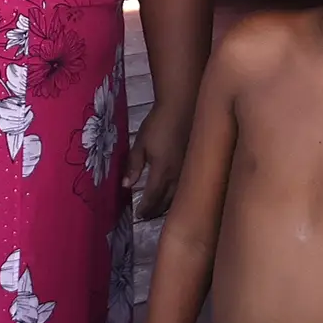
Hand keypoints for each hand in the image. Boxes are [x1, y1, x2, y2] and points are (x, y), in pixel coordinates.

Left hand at [126, 101, 191, 220]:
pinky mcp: (196, 165)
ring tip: (158, 210)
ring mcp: (189, 171)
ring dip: (168, 206)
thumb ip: (133, 166)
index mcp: (162, 171)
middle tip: (146, 216)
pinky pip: (186, 187)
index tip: (138, 215)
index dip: (145, 208)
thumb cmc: (158, 123)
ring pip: (179, 196)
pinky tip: (173, 196)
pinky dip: (178, 196)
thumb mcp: (140, 143)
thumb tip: (126, 185)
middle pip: (167, 201)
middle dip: (156, 211)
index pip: (153, 198)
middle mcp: (178, 175)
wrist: (183, 106)